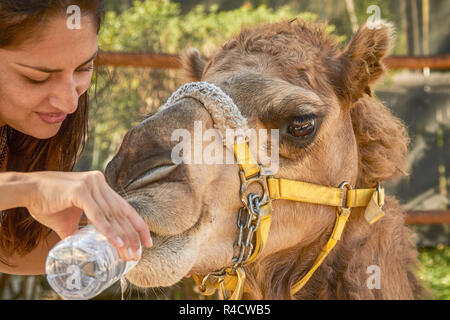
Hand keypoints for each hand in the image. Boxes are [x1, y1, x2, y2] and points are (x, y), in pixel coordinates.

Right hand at [22, 170, 151, 260]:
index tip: (147, 242)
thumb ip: (80, 230)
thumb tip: (85, 248)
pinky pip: (97, 214)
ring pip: (111, 215)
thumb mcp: (69, 218)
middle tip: (137, 255)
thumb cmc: (47, 202)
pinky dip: (107, 230)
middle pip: (121, 213)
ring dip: (122, 236)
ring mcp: (91, 184)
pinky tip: (117, 242)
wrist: (26, 190)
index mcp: (101, 186)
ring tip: (129, 253)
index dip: (138, 225)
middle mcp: (99, 182)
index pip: (125, 208)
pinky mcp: (80, 190)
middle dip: (131, 236)